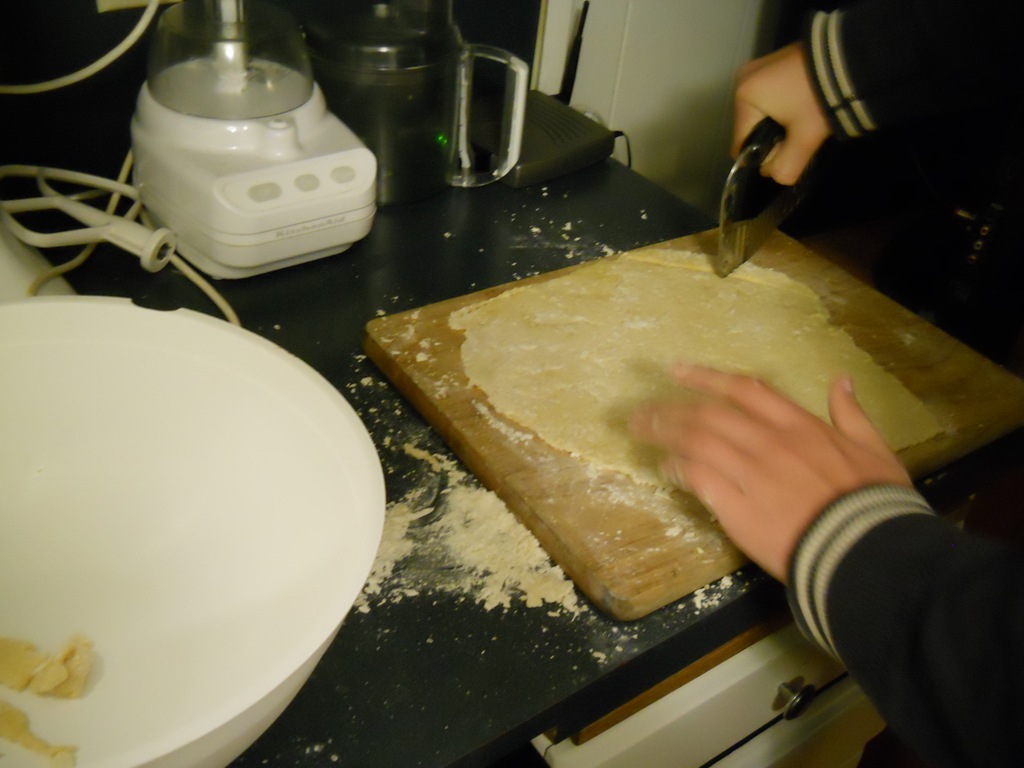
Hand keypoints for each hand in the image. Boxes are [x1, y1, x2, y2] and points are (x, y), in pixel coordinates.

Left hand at [629, 364, 911, 581]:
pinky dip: (679, 470)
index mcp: (800, 426)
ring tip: (641, 432)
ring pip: (697, 442)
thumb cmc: (875, 502)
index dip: (707, 377)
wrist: (870, 549)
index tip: (677, 370)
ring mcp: (752, 474)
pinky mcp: (738, 508)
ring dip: (664, 433)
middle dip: (670, 408)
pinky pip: (699, 480)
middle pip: (708, 414)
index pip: (744, 390)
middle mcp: (770, 442)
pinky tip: (666, 469)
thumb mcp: (875, 449)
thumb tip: (842, 380)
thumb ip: (852, 413)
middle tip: (643, 410)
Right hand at [733, 43, 831, 185]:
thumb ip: (785, 167)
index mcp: (744, 96)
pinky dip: (782, 105)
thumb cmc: (818, 99)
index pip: (741, 143)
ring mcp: (758, 67)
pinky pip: (769, 96)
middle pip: (750, 128)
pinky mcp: (773, 62)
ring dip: (778, 122)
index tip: (786, 150)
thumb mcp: (804, 140)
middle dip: (771, 137)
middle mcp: (743, 79)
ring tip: (803, 116)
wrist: (851, 58)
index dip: (761, 156)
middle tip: (800, 132)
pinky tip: (801, 103)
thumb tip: (774, 174)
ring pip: (760, 113)